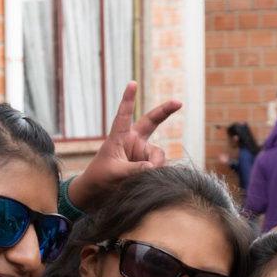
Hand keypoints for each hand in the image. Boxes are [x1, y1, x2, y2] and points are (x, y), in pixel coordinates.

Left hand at [67, 82, 181, 211]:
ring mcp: (142, 152)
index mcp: (119, 137)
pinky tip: (152, 180)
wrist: (98, 193)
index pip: (124, 115)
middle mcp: (133, 141)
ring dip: (156, 165)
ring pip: (159, 154)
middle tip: (178, 102)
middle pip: (152, 121)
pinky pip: (161, 166)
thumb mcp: (115, 173)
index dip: (128, 99)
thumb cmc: (100, 178)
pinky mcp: (149, 164)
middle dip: (165, 111)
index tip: (132, 83)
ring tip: (144, 176)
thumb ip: (134, 169)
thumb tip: (153, 167)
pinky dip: (159, 173)